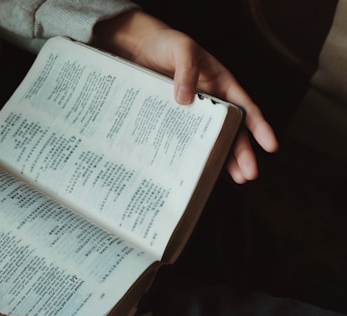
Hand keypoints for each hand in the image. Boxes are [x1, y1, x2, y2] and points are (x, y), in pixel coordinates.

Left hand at [93, 10, 277, 182]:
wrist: (138, 48)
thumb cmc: (166, 44)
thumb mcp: (181, 51)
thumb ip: (186, 72)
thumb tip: (185, 100)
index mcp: (221, 83)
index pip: (245, 107)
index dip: (259, 127)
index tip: (270, 145)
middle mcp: (211, 101)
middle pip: (233, 130)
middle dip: (242, 153)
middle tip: (248, 173)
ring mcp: (193, 113)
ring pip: (212, 139)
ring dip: (223, 159)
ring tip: (234, 178)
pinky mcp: (174, 120)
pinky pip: (187, 139)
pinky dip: (194, 154)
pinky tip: (199, 169)